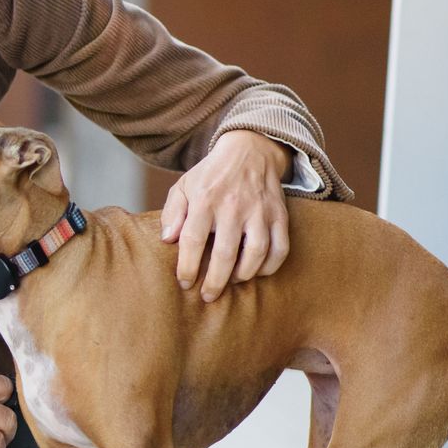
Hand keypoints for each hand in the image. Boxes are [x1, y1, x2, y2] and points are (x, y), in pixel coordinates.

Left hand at [160, 129, 292, 302]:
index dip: (187, 266)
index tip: (184, 282)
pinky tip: (257, 272)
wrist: (250, 150)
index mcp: (204, 199)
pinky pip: (280, 248)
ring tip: (232, 282)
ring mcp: (259, 211)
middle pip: (224, 254)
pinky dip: (270, 266)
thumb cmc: (210, 176)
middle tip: (208, 297)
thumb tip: (167, 240)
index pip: (192, 239)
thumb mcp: (183, 187)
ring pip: (255, 253)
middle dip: (214, 281)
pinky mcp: (280, 215)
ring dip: (243, 275)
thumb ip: (172, 213)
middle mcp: (233, 207)